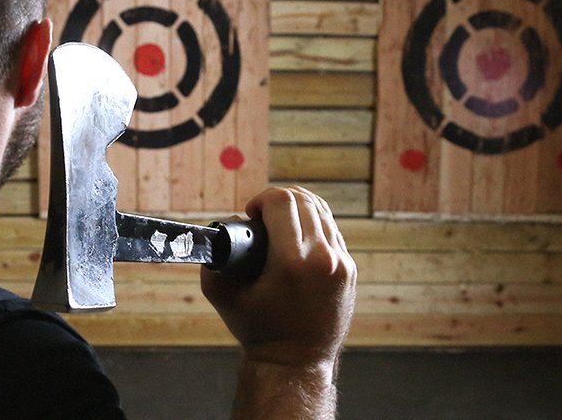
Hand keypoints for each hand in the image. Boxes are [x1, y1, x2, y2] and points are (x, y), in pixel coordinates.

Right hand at [201, 186, 356, 368]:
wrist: (296, 362)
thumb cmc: (258, 331)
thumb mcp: (223, 296)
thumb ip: (212, 259)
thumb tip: (222, 227)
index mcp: (293, 262)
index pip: (282, 202)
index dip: (260, 200)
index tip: (250, 214)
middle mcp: (323, 259)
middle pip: (303, 200)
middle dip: (277, 200)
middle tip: (262, 216)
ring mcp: (342, 264)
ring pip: (321, 211)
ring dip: (297, 209)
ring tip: (280, 222)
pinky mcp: (349, 270)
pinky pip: (332, 231)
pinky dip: (313, 226)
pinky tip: (298, 237)